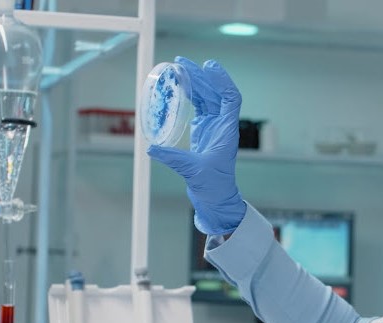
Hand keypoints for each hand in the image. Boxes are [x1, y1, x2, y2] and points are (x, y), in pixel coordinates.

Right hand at [147, 56, 245, 235]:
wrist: (216, 199)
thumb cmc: (214, 188)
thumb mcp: (194, 172)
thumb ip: (174, 159)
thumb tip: (151, 148)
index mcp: (227, 132)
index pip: (230, 98)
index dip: (222, 81)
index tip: (208, 66)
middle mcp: (222, 126)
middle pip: (215, 94)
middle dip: (200, 76)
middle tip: (181, 62)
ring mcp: (213, 128)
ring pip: (206, 98)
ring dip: (195, 83)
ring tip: (178, 68)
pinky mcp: (203, 131)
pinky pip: (198, 107)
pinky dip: (190, 95)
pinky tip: (179, 86)